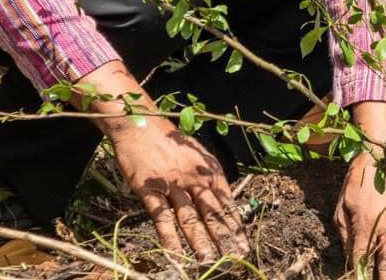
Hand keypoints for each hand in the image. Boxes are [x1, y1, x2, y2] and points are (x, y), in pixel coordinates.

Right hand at [108, 116, 248, 263]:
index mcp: (209, 171)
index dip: (235, 226)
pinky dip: (168, 236)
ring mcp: (172, 184)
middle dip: (224, 238)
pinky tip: (175, 253)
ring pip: (189, 217)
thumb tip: (224, 205)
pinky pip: (161, 216)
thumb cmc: (171, 142)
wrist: (142, 124)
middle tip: (235, 258)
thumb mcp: (198, 156)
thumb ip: (209, 180)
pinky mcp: (150, 188)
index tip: (243, 246)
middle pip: (212, 213)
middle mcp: (194, 179)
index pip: (227, 203)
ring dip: (200, 241)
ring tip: (209, 261)